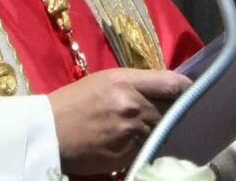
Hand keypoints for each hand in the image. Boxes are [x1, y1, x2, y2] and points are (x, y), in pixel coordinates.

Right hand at [48, 68, 191, 175]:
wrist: (47, 132)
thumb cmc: (75, 102)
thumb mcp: (106, 80)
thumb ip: (138, 82)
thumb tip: (168, 88)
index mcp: (126, 82)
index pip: (172, 83)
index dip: (186, 88)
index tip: (189, 92)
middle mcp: (133, 106)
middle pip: (172, 110)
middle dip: (173, 112)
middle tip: (172, 113)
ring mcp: (131, 133)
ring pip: (161, 131)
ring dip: (161, 131)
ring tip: (150, 128)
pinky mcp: (126, 155)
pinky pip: (147, 148)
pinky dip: (146, 146)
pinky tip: (136, 142)